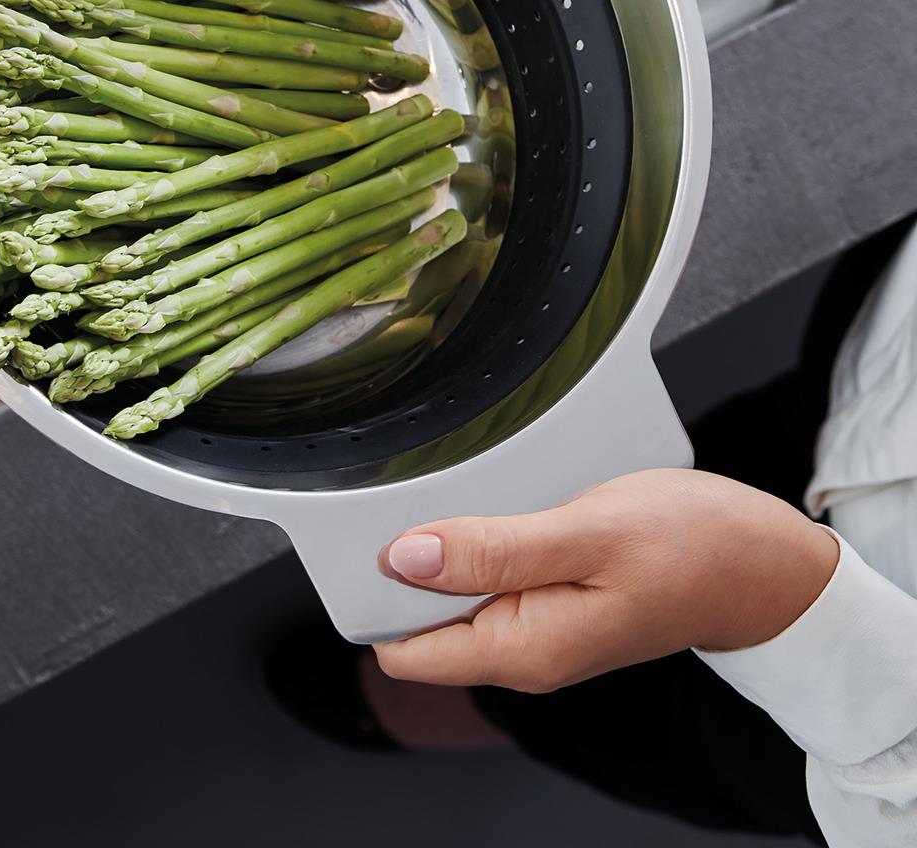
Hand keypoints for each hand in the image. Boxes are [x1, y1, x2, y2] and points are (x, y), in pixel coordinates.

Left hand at [372, 468, 838, 692]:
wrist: (763, 563)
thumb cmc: (693, 547)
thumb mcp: (589, 534)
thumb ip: (495, 549)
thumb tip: (406, 556)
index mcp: (524, 648)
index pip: (405, 648)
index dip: (378, 589)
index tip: (371, 529)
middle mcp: (524, 649)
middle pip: (420, 616)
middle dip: (410, 558)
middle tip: (426, 490)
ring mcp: (538, 625)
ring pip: (454, 588)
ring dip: (449, 539)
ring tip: (470, 486)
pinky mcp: (553, 597)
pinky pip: (490, 569)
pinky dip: (484, 534)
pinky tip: (500, 498)